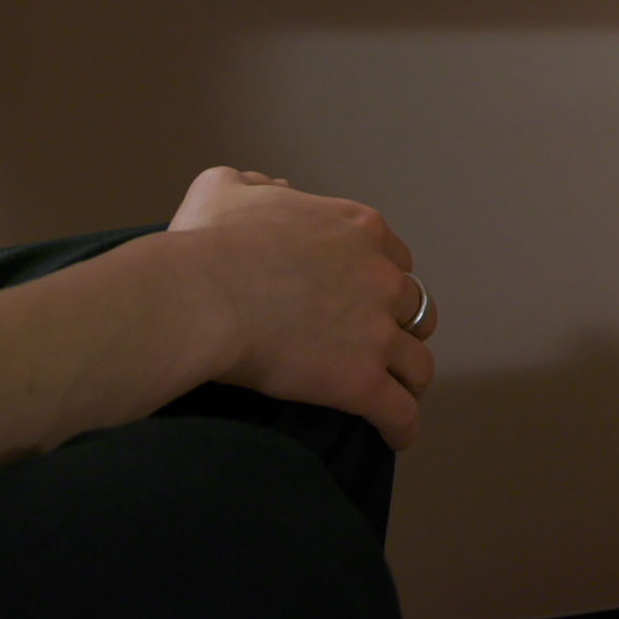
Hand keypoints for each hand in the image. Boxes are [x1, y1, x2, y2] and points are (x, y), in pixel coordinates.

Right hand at [165, 166, 437, 445]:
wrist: (199, 295)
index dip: (382, 280)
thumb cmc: (206, 243)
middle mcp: (380, 275)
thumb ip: (256, 183)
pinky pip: (401, 412)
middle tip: (381, 346)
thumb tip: (275, 187)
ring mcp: (376, 330)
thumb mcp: (224, 188)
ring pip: (419, 363)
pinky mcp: (362, 380)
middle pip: (415, 307)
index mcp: (357, 227)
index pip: (395, 256)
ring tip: (398, 395)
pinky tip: (395, 436)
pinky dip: (402, 426)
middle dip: (403, 327)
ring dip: (410, 379)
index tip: (366, 298)